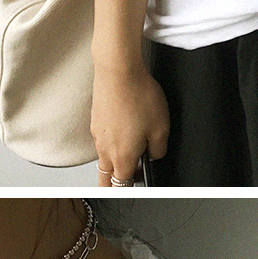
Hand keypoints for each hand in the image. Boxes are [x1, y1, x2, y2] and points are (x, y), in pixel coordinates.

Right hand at [89, 61, 169, 186]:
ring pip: (103, 159)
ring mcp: (97, 134)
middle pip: (106, 177)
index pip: (122, 185)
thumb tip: (155, 155)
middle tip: (125, 183)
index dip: (132, 188)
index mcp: (122, 157)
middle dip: (115, 184)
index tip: (139, 184)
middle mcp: (105, 149)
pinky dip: (110, 143)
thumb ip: (158, 149)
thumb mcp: (161, 128)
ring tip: (129, 155)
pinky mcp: (96, 119)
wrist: (118, 70)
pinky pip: (101, 140)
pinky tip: (122, 132)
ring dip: (114, 162)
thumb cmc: (137, 96)